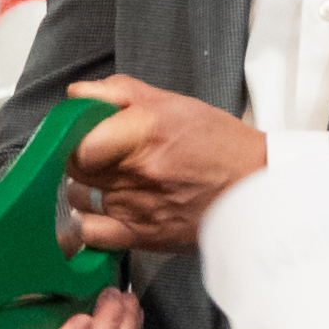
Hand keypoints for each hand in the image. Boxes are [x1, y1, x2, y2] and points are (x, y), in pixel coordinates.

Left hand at [58, 86, 266, 254]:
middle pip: (74, 167)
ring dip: (86, 187)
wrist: (253, 190)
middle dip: (79, 157)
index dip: (75, 134)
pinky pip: (90, 234)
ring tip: (111, 180)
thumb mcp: (172, 102)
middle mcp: (138, 172)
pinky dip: (84, 224)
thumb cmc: (217, 143)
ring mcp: (137, 208)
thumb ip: (118, 92)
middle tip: (100, 153)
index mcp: (145, 131)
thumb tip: (77, 94)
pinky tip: (97, 213)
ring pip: (78, 197)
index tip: (85, 132)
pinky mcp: (141, 236)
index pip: (79, 140)